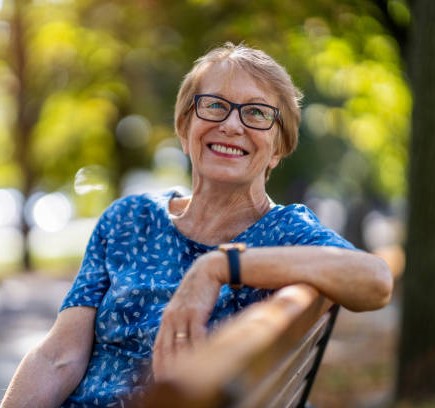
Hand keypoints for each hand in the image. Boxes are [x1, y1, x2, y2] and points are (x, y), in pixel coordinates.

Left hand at [152, 251, 224, 380]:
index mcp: (166, 319)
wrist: (206, 271)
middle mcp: (171, 319)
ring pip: (181, 346)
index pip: (158, 347)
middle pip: (167, 350)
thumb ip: (178, 322)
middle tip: (171, 384)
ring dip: (184, 363)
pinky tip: (203, 358)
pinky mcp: (196, 313)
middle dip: (168, 369)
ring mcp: (182, 316)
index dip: (158, 365)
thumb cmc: (197, 291)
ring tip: (188, 378)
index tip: (159, 380)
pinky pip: (196, 336)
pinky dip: (198, 349)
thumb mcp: (182, 306)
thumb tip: (179, 341)